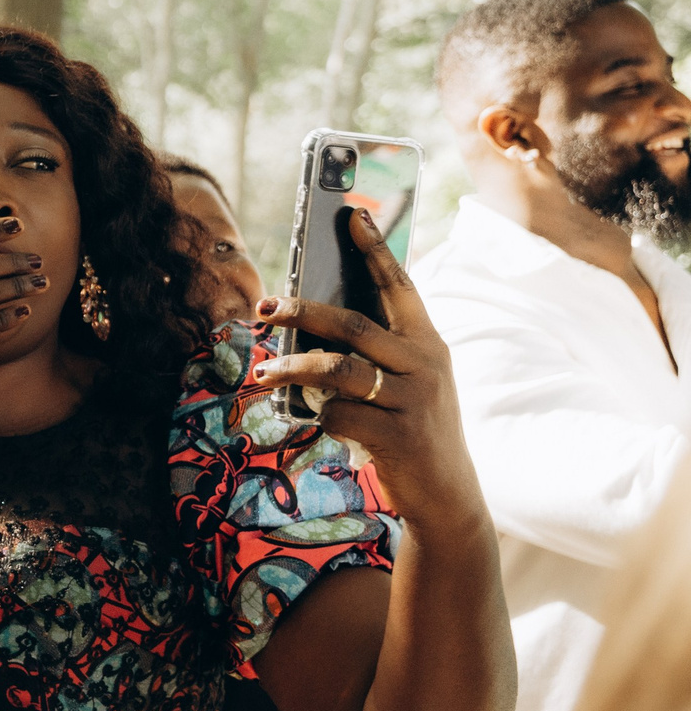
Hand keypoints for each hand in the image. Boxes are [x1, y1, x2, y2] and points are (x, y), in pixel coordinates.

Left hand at [251, 205, 487, 539]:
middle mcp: (425, 365)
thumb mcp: (409, 383)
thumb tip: (312, 326)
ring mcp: (413, 400)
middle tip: (265, 307)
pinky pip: (339, 415)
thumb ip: (377, 353)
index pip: (400, 287)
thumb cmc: (413, 427)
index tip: (352, 216)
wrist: (446, 494)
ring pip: (338, 370)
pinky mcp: (397, 435)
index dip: (375, 251)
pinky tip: (319, 423)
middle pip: (353, 325)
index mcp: (428, 344)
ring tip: (263, 373)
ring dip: (293, 369)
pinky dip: (320, 417)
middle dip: (303, 311)